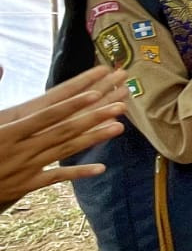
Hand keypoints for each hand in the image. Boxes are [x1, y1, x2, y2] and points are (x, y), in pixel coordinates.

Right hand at [0, 67, 125, 202]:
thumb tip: (3, 66)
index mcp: (8, 131)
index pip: (46, 113)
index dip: (71, 103)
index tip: (94, 92)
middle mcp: (21, 149)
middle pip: (64, 129)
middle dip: (94, 116)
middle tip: (122, 103)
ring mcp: (25, 167)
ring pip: (64, 150)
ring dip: (93, 138)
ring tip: (120, 127)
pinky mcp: (25, 184)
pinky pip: (55, 177)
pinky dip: (77, 172)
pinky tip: (101, 167)